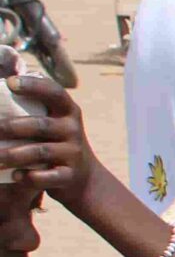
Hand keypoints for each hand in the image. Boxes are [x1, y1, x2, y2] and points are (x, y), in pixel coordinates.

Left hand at [0, 65, 95, 203]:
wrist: (84, 178)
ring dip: (14, 154)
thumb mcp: (55, 120)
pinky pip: (49, 176)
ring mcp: (73, 153)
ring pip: (41, 152)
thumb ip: (35, 104)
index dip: (33, 86)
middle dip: (13, 126)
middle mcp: (73, 130)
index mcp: (68, 111)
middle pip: (42, 125)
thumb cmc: (56, 142)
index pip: (54, 93)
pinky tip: (15, 176)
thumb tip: (6, 78)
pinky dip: (30, 177)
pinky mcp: (70, 175)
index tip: (10, 82)